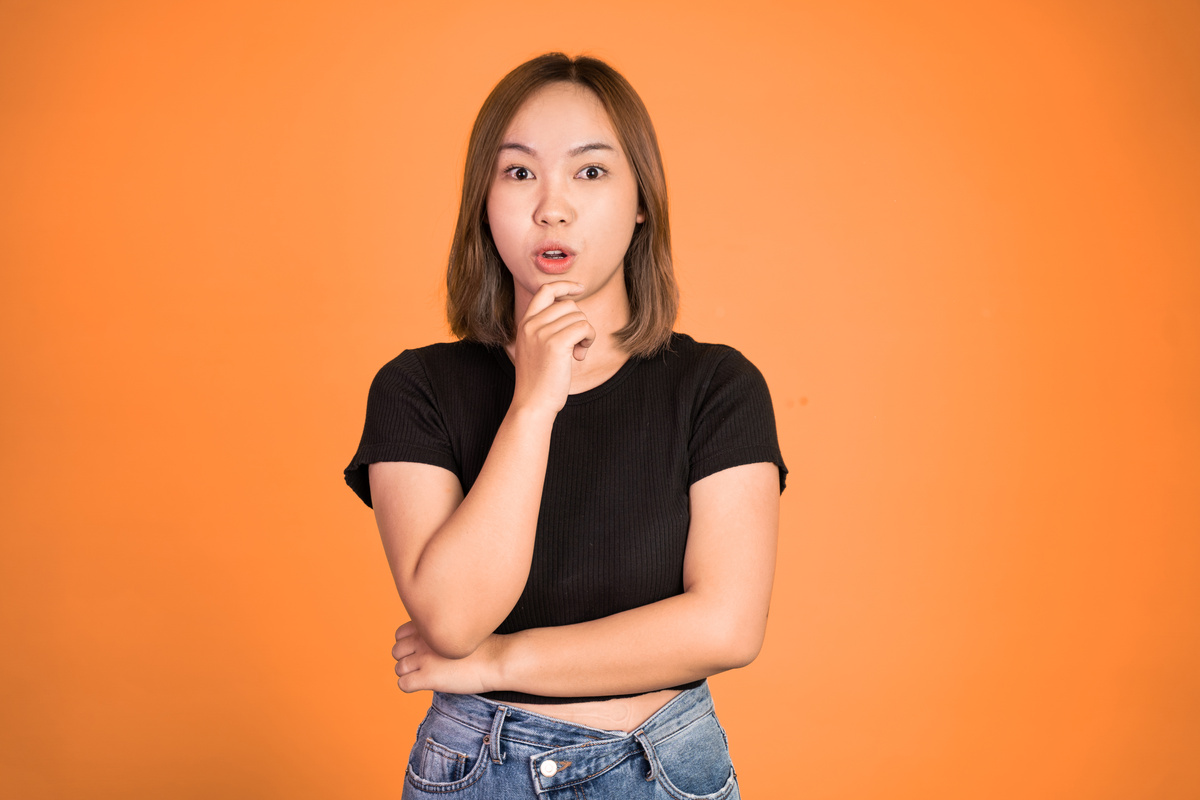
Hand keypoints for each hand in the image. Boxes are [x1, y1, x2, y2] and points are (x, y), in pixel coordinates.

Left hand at [392, 621, 501, 694]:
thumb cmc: (484, 646)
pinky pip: (403, 685)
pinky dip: (410, 687)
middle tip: (424, 666)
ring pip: (399, 669)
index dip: (408, 644)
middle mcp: (423, 639)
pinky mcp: (428, 677)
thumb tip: (428, 641)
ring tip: (427, 676)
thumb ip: (440, 630)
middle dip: (406, 660)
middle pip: (396, 652)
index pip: (399, 634)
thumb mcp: (459, 628)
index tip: (422, 651)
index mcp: (430, 625)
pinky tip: (426, 685)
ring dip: (409, 674)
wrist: (498, 659)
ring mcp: (424, 658)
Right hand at [509, 281, 593, 413]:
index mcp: (525, 323)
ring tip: (577, 353)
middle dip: (579, 322)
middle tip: (577, 345)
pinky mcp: (556, 344)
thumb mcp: (536, 348)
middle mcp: (531, 325)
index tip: (580, 289)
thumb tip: (574, 311)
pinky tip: (580, 356)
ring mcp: (542, 333)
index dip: (565, 286)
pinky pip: (584, 327)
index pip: (545, 291)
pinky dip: (589, 339)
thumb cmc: (539, 380)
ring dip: (586, 334)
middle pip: (568, 305)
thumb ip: (546, 329)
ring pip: (579, 316)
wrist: (532, 403)